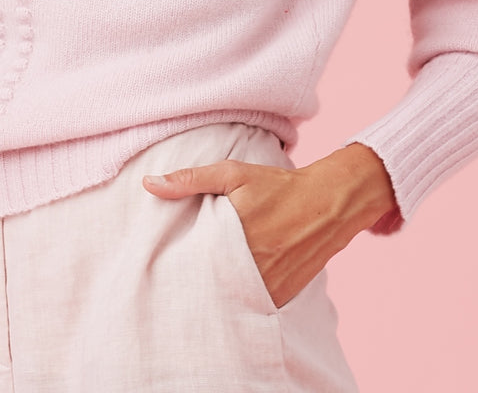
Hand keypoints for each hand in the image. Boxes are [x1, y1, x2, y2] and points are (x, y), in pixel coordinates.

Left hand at [142, 142, 396, 307]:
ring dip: (215, 292)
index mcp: (235, 234)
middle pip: (209, 283)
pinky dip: (239, 298)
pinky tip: (227, 289)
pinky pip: (252, 304)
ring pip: (229, 297)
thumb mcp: (233, 174)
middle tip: (173, 282)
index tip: (161, 266)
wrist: (329, 203)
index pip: (192, 261)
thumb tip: (148, 184)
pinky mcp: (281, 296)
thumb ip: (190, 179)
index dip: (176, 266)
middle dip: (192, 283)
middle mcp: (253, 265)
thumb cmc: (276, 186)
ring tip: (197, 288)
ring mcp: (269, 285)